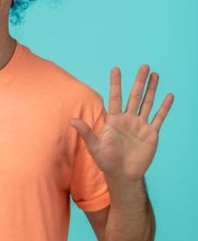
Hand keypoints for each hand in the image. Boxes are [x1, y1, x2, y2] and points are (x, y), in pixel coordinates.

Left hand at [70, 65, 174, 181]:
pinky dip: (164, 107)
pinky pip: (159, 117)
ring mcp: (140, 125)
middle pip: (134, 96)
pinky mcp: (151, 134)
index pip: (115, 97)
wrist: (122, 174)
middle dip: (139, 81)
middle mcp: (128, 119)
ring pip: (147, 103)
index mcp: (114, 120)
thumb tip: (72, 120)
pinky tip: (168, 96)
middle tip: (144, 66)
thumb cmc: (106, 160)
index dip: (116, 83)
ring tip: (155, 75)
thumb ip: (86, 131)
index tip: (116, 68)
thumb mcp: (94, 146)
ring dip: (152, 89)